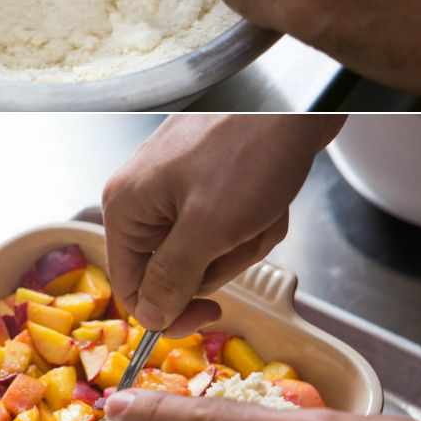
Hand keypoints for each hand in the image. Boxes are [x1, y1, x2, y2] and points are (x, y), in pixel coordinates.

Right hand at [101, 115, 344, 333]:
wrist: (294, 103)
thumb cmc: (247, 151)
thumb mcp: (209, 227)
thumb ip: (173, 278)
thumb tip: (149, 318)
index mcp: (126, 208)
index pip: (132, 288)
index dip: (170, 311)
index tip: (212, 312)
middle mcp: (142, 200)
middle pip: (176, 270)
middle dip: (223, 259)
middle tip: (245, 230)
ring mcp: (174, 189)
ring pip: (207, 250)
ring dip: (245, 239)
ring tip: (262, 208)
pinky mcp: (205, 183)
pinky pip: (224, 226)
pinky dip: (252, 222)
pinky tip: (267, 200)